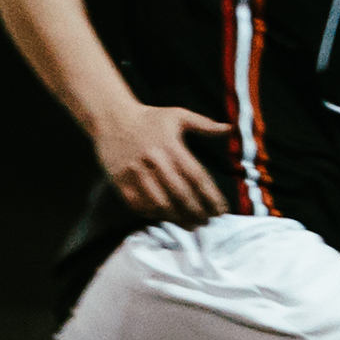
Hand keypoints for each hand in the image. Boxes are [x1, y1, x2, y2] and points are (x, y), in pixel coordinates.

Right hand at [92, 102, 230, 219]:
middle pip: (180, 194)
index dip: (211, 197)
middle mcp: (154, 160)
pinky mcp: (119, 180)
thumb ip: (204, 124)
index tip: (221, 210)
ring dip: (177, 217)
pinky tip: (165, 217)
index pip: (196, 177)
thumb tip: (229, 129)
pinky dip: (152, 214)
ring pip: (159, 203)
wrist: (110, 117)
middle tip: (208, 222)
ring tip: (191, 224)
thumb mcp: (178, 115)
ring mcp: (134, 172)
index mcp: (171, 146)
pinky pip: (137, 204)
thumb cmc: (149, 118)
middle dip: (197, 211)